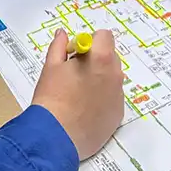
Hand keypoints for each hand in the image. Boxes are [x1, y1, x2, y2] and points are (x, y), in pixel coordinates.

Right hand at [31, 28, 123, 159]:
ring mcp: (119, 96)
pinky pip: (113, 98)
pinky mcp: (118, 115)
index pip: (104, 36)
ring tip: (79, 93)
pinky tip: (85, 109)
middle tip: (74, 73)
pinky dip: (103, 98)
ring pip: (112, 77)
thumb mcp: (51, 66)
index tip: (75, 54)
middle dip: (95, 59)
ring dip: (100, 78)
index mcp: (101, 58)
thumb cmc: (51, 98)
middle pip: (110, 56)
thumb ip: (59, 46)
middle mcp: (115, 75)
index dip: (89, 41)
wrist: (57, 136)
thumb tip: (62, 34)